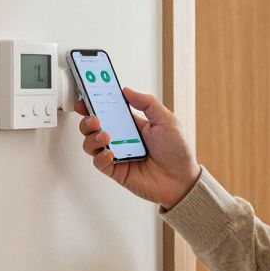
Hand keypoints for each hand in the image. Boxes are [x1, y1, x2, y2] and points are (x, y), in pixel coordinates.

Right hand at [76, 87, 200, 209]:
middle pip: (94, 126)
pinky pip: (99, 162)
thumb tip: (127, 90)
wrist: (181, 179)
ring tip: (104, 136)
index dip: (96, 102)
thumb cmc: (178, 151)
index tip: (87, 94)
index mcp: (132, 124)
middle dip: (87, 119)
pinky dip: (101, 157)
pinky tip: (111, 153)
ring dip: (92, 137)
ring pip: (91, 143)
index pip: (109, 110)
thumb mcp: (166, 120)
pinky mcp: (116, 170)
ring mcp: (117, 154)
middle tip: (93, 117)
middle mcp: (122, 138)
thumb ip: (147, 103)